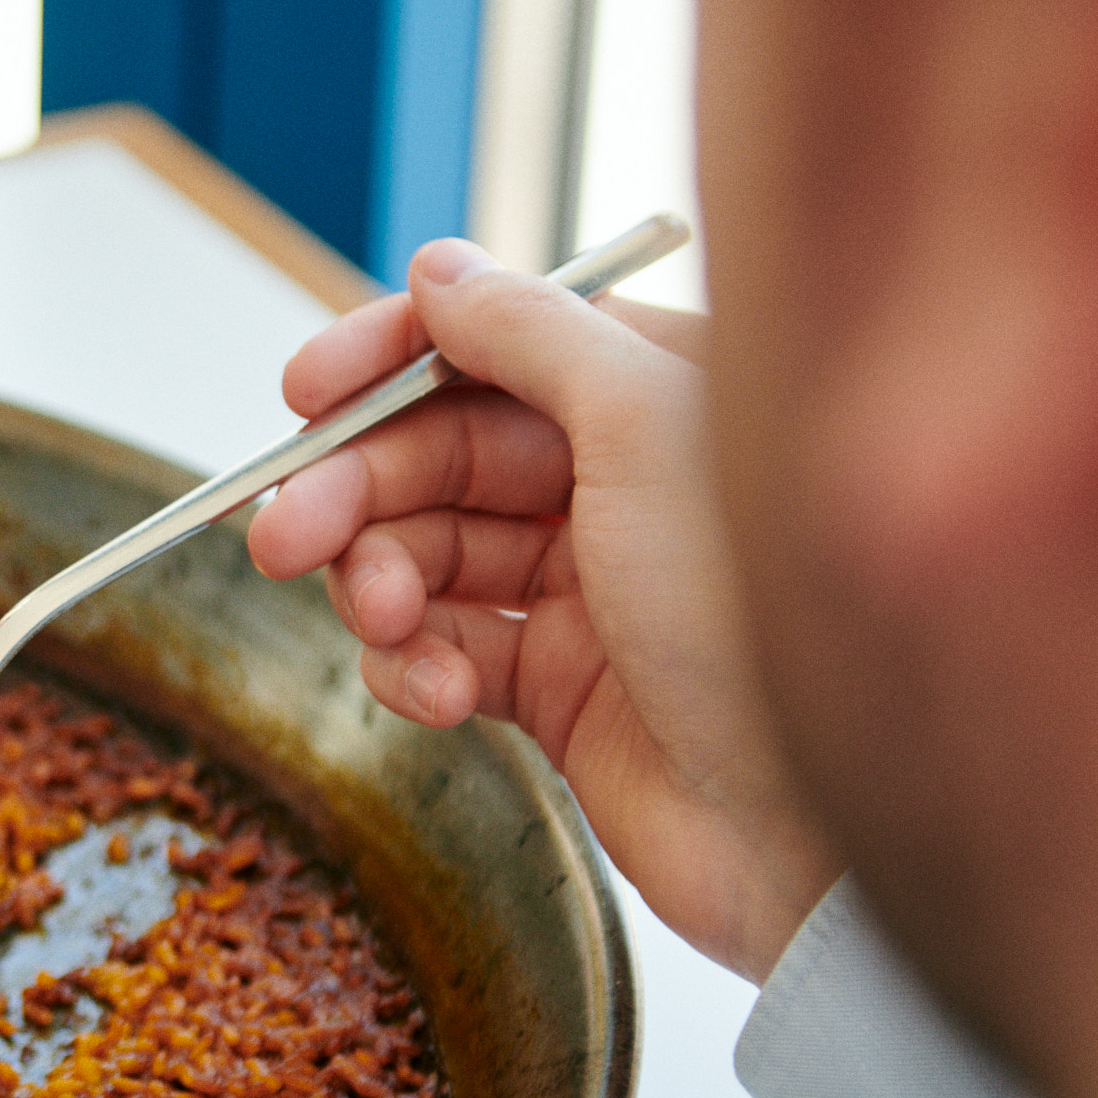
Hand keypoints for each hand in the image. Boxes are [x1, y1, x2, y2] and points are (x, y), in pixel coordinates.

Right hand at [243, 239, 837, 981]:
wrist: (815, 825)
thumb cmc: (764, 615)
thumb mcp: (644, 427)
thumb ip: (532, 336)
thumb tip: (437, 272)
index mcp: (657, 395)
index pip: (491, 347)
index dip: (388, 366)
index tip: (306, 395)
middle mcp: (621, 482)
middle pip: (439, 457)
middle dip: (355, 492)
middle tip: (282, 534)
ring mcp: (587, 590)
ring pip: (426, 557)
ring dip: (379, 584)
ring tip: (381, 622)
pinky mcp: (559, 690)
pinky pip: (443, 652)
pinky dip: (415, 668)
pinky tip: (433, 694)